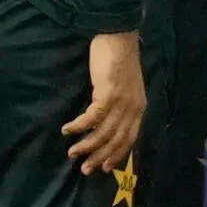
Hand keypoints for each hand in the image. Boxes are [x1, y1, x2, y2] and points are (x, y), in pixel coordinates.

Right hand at [61, 31, 144, 174]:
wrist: (118, 37)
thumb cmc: (119, 62)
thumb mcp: (125, 88)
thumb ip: (120, 106)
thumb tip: (105, 125)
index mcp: (139, 107)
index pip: (130, 138)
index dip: (117, 154)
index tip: (105, 168)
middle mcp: (133, 107)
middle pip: (117, 140)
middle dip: (100, 157)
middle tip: (85, 169)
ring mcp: (122, 101)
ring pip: (103, 132)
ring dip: (86, 145)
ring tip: (73, 153)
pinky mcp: (108, 93)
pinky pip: (91, 117)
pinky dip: (79, 126)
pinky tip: (67, 130)